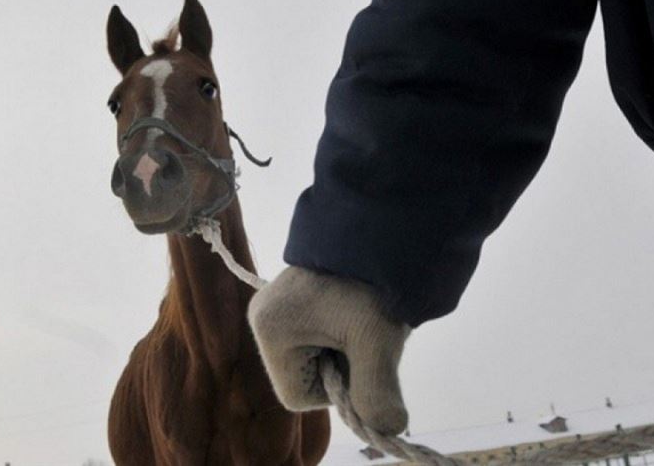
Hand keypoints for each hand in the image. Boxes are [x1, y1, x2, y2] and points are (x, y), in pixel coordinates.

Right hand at [248, 266, 410, 434]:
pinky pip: (316, 335)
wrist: (380, 225)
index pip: (299, 397)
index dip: (337, 390)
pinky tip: (358, 310)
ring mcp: (275, 306)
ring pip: (314, 357)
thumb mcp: (377, 339)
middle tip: (367, 333)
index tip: (362, 355)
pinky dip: (343, 333)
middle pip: (305, 377)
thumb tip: (391, 429)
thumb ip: (378, 391)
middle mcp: (263, 318)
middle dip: (343, 367)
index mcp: (270, 330)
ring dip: (346, 349)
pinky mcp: (292, 298)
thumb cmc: (372, 280)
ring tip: (365, 317)